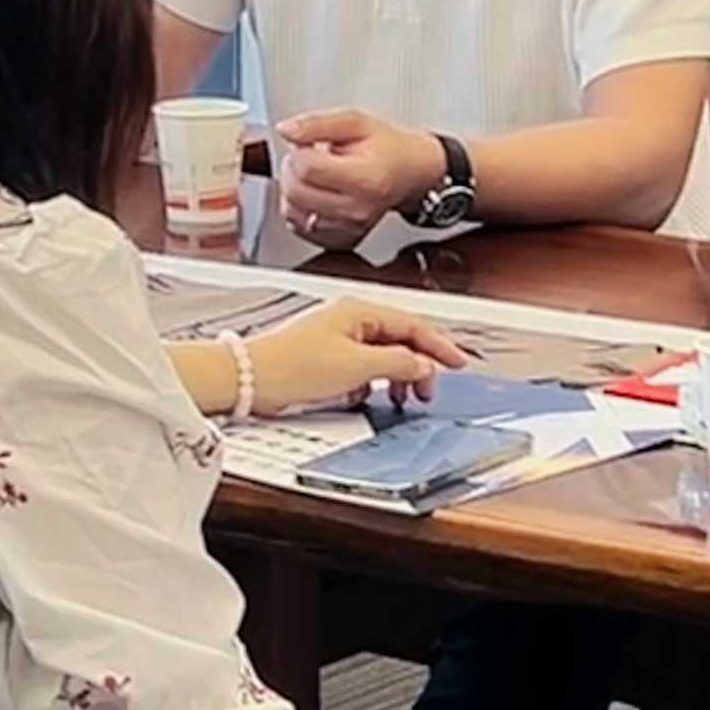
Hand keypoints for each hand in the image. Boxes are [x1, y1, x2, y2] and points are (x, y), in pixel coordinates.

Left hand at [238, 300, 471, 417]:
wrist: (249, 379)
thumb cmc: (292, 365)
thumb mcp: (356, 366)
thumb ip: (396, 364)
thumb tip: (423, 365)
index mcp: (359, 311)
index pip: (413, 324)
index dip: (440, 345)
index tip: (459, 362)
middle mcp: (349, 320)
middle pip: (399, 339)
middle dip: (419, 365)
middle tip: (427, 391)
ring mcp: (337, 339)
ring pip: (382, 355)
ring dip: (397, 376)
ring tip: (402, 398)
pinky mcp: (325, 359)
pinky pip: (363, 367)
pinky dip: (374, 382)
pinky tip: (372, 396)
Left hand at [272, 109, 441, 246]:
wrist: (410, 173)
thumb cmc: (386, 148)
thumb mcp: (355, 122)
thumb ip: (317, 124)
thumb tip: (286, 129)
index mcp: (365, 178)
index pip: (306, 168)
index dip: (299, 152)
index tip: (310, 146)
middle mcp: (357, 209)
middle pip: (296, 192)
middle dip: (293, 170)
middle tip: (309, 158)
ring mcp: (349, 229)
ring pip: (293, 213)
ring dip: (293, 191)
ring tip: (314, 176)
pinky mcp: (341, 240)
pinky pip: (300, 229)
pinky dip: (299, 211)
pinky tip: (315, 195)